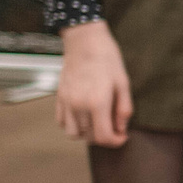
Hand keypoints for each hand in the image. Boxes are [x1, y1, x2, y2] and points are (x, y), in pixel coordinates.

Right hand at [56, 21, 132, 147]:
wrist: (84, 41)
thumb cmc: (106, 59)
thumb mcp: (123, 83)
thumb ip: (123, 109)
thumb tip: (121, 129)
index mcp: (97, 102)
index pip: (104, 137)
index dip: (116, 142)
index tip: (122, 136)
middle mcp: (78, 105)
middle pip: (89, 137)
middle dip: (104, 137)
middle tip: (113, 126)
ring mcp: (66, 102)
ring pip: (73, 134)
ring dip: (86, 134)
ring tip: (97, 123)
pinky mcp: (59, 98)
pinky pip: (62, 122)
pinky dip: (72, 125)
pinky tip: (84, 116)